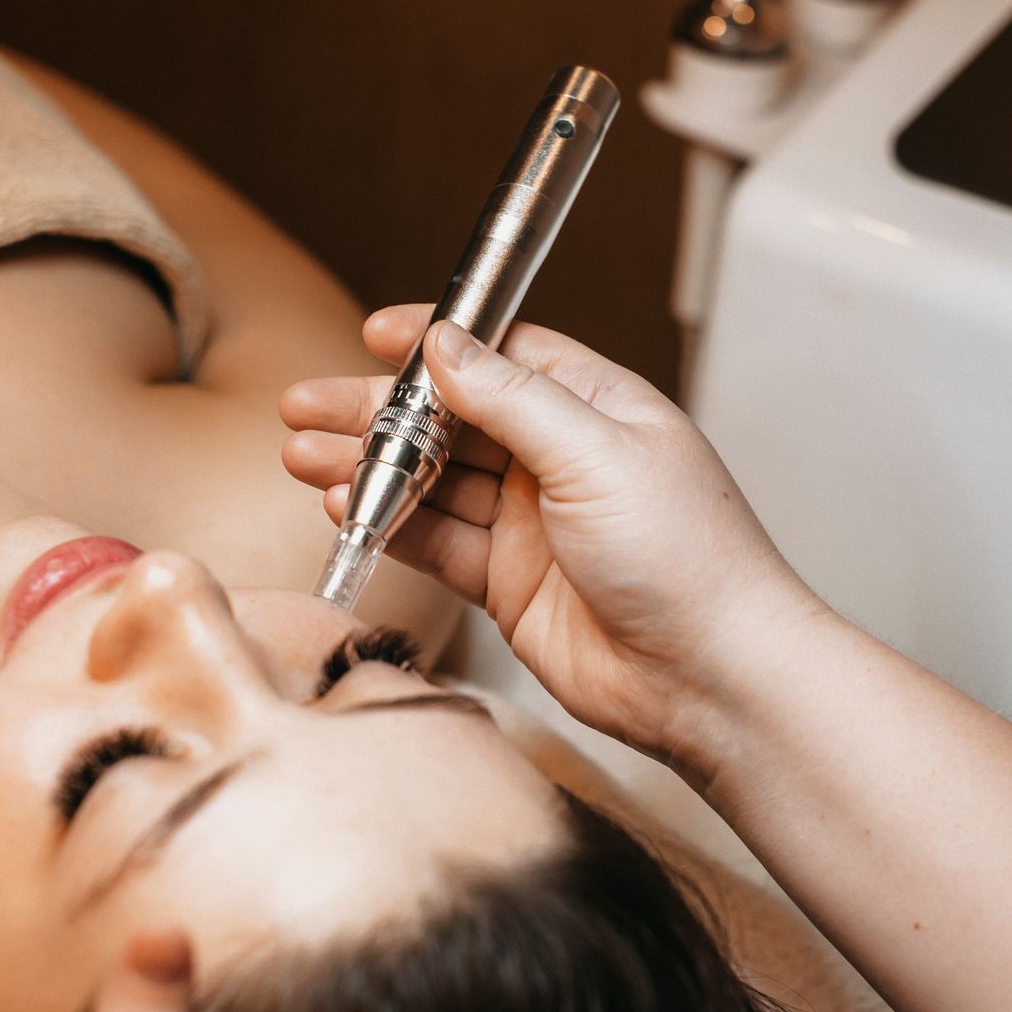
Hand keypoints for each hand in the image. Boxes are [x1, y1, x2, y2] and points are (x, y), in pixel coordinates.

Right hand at [280, 305, 822, 760]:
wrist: (710, 677)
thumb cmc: (688, 561)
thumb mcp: (597, 453)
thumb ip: (512, 399)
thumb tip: (445, 346)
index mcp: (597, 408)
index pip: (503, 353)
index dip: (436, 343)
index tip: (374, 334)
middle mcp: (562, 461)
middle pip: (451, 420)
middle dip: (376, 411)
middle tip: (304, 405)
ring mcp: (534, 525)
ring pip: (433, 483)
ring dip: (369, 468)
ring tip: (301, 457)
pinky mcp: (511, 586)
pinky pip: (436, 543)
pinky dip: (389, 525)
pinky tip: (344, 508)